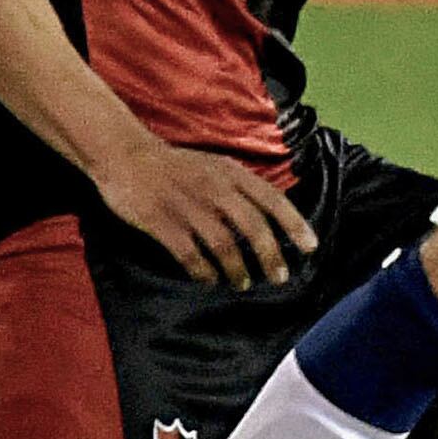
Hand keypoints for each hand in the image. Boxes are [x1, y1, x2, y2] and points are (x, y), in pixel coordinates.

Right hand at [93, 134, 318, 286]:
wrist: (126, 155)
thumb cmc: (175, 166)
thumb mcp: (214, 165)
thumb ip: (240, 188)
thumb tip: (269, 219)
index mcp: (230, 172)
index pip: (272, 199)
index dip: (294, 225)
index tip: (311, 248)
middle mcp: (214, 188)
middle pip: (253, 226)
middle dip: (270, 256)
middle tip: (280, 277)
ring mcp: (188, 206)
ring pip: (224, 244)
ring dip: (238, 269)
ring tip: (243, 283)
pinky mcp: (162, 222)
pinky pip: (190, 254)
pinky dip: (204, 271)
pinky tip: (209, 280)